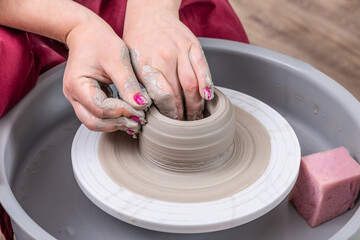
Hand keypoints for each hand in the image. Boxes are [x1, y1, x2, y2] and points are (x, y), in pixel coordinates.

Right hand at [64, 18, 150, 134]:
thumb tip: (141, 105)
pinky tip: (128, 115)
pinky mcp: (86, 100)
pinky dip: (113, 118)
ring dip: (115, 124)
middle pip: (93, 122)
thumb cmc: (100, 42)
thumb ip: (128, 84)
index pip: (100, 108)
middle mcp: (73, 96)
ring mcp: (78, 100)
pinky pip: (97, 116)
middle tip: (139, 120)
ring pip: (94, 123)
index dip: (121, 112)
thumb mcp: (118, 59)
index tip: (140, 109)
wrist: (85, 33)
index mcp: (77, 85)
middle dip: (117, 123)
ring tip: (135, 120)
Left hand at [123, 0, 213, 119]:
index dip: (169, 112)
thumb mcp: (130, 63)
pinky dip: (207, 85)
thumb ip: (138, 86)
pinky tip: (207, 97)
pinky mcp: (192, 44)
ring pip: (193, 84)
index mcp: (146, 65)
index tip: (172, 123)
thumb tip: (146, 111)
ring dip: (196, 104)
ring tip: (197, 116)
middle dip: (184, 113)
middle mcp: (164, 57)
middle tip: (186, 124)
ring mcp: (180, 50)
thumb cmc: (137, 41)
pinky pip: (203, 68)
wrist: (150, 12)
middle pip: (179, 93)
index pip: (162, 96)